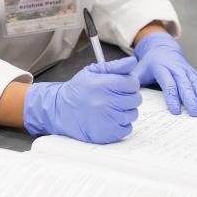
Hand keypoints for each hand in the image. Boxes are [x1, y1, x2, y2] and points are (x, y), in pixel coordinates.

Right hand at [23, 58, 140, 142]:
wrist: (61, 111)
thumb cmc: (77, 91)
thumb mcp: (92, 72)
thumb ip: (115, 66)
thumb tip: (132, 62)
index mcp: (102, 85)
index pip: (132, 83)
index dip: (129, 83)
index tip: (123, 85)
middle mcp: (105, 102)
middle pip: (135, 99)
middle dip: (128, 97)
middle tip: (116, 97)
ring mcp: (107, 120)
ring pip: (132, 114)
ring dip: (125, 111)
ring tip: (111, 108)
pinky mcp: (107, 134)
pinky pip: (127, 128)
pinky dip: (121, 124)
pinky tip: (110, 118)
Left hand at [133, 32, 196, 116]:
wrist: (162, 48)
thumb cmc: (149, 63)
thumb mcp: (139, 69)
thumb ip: (132, 80)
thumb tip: (124, 93)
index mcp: (161, 68)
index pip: (168, 84)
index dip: (172, 98)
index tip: (175, 111)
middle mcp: (176, 68)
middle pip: (184, 84)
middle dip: (191, 99)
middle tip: (195, 112)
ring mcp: (186, 69)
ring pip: (195, 83)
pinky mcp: (192, 72)